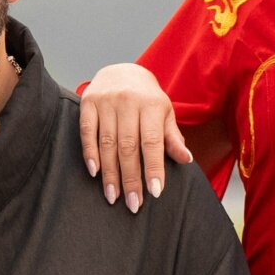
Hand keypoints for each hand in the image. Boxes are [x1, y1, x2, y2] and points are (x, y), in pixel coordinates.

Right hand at [79, 63, 191, 212]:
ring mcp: (106, 101)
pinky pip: (87, 132)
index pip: (153, 142)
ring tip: (113, 197)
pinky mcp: (88, 102)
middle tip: (133, 204)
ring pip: (107, 143)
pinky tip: (95, 172)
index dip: (154, 168)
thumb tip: (186, 159)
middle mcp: (129, 101)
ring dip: (110, 173)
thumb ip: (172, 137)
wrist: (123, 70)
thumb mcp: (165, 114)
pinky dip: (90, 153)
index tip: (155, 192)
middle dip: (131, 178)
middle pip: (129, 146)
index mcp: (152, 105)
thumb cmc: (147, 99)